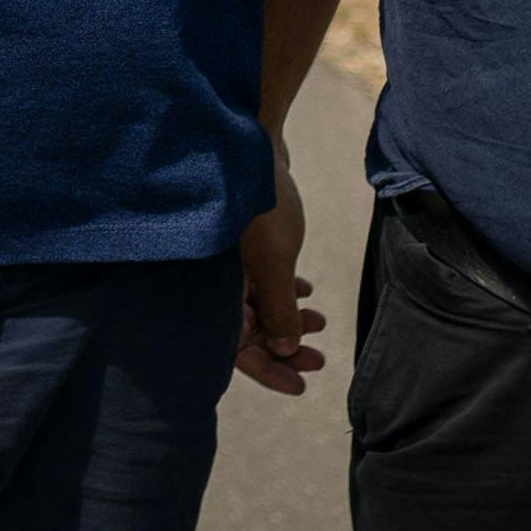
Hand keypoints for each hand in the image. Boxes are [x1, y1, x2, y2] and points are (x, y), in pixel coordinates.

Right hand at [233, 151, 327, 394]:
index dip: (267, 372)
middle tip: (317, 358)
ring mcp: (224, 263)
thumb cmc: (259, 207)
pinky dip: (283, 289)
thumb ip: (278, 312)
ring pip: (256, 304)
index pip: (234, 350)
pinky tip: (305, 287)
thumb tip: (283, 349)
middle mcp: (211, 283)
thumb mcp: (274, 266)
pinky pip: (260, 279)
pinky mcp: (238, 243)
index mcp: (210, 293)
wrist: (249, 144)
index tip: (300, 386)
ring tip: (320, 322)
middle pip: (246, 331)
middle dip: (283, 346)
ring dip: (287, 317)